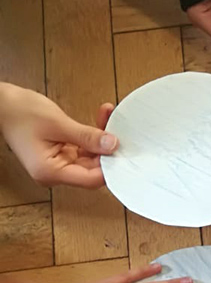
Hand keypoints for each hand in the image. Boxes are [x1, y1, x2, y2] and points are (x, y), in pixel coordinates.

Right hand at [0, 84, 115, 187]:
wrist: (0, 103)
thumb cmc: (20, 112)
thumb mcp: (58, 123)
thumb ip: (87, 136)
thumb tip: (112, 145)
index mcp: (51, 172)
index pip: (91, 179)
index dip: (111, 167)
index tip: (125, 151)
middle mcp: (55, 173)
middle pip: (93, 170)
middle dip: (108, 150)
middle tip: (120, 129)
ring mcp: (58, 164)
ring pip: (91, 158)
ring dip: (101, 139)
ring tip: (108, 116)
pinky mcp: (60, 153)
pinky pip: (83, 149)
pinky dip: (92, 136)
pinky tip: (101, 119)